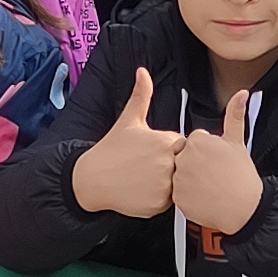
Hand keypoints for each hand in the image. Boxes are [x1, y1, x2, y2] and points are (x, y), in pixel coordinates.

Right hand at [71, 71, 184, 218]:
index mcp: (166, 142)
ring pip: (178, 184)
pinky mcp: (159, 204)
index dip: (172, 150)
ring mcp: (164, 186)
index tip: (154, 152)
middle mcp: (168, 164)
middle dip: (171, 166)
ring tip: (145, 178)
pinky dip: (158, 198)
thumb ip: (141, 96)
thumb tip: (143, 72)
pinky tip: (142, 190)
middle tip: (148, 167)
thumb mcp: (129, 120)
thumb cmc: (112, 150)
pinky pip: (169, 202)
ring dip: (167, 183)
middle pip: (184, 166)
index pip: (185, 146)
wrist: (92, 179)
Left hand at [170, 91, 263, 244]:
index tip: (216, 161)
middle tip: (213, 175)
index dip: (207, 152)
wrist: (244, 209)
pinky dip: (188, 196)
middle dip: (196, 165)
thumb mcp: (238, 142)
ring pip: (180, 175)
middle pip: (185, 158)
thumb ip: (235, 115)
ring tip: (209, 186)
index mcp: (198, 141)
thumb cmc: (242, 177)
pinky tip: (202, 197)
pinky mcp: (176, 197)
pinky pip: (178, 193)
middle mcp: (185, 158)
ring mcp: (179, 178)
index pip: (194, 142)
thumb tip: (241, 94)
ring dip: (190, 180)